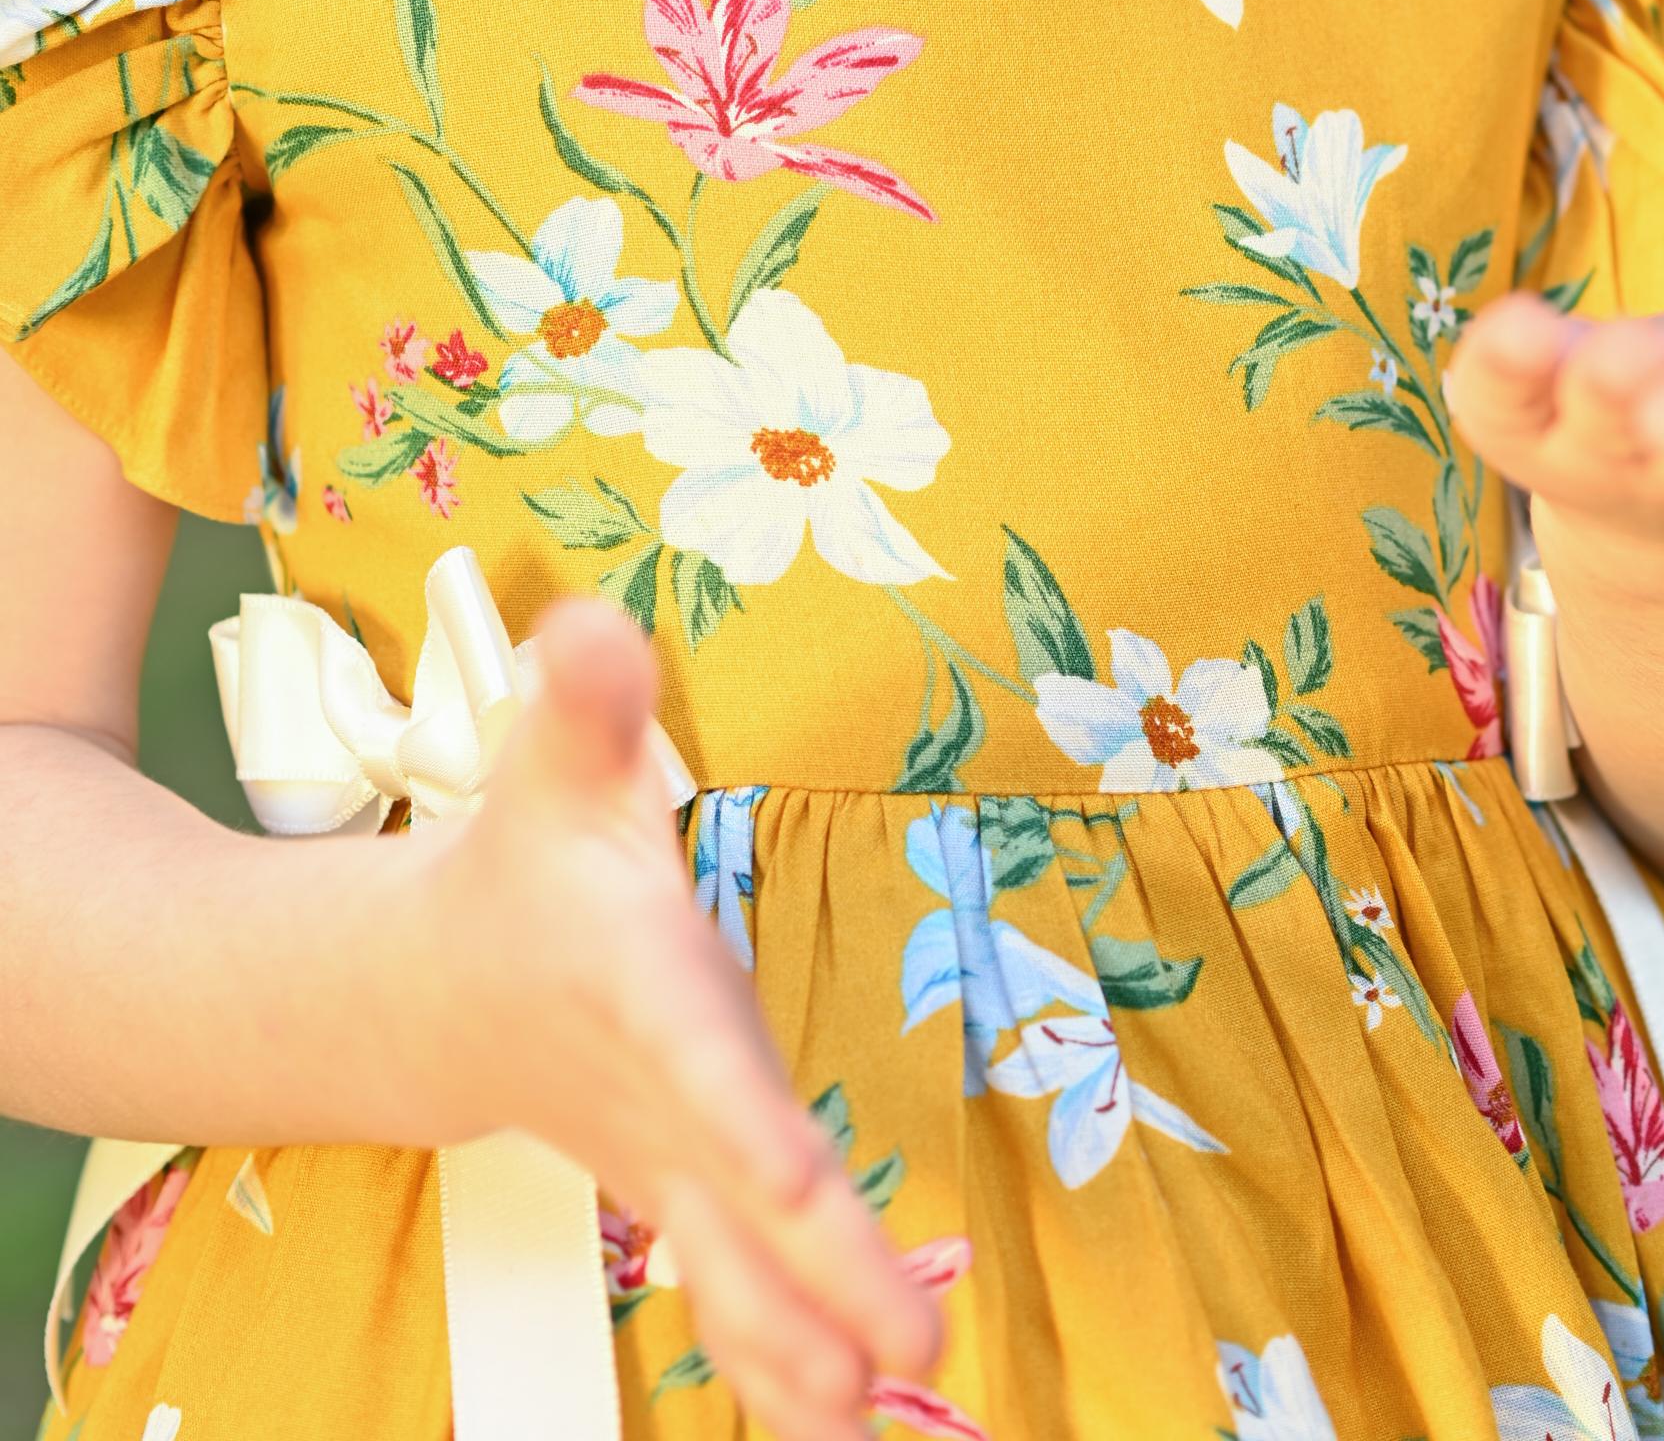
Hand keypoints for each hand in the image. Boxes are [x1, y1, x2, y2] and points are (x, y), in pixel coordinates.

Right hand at [403, 598, 940, 1440]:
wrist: (444, 987)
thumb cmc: (528, 857)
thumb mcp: (552, 762)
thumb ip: (583, 696)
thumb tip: (590, 623)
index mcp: (638, 986)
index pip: (696, 1056)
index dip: (743, 1116)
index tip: (798, 1177)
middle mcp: (658, 1095)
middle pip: (737, 1201)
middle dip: (813, 1284)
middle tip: (899, 1371)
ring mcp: (672, 1164)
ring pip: (737, 1279)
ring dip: (804, 1360)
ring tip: (881, 1436)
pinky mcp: (691, 1198)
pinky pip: (738, 1299)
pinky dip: (785, 1372)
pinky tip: (852, 1433)